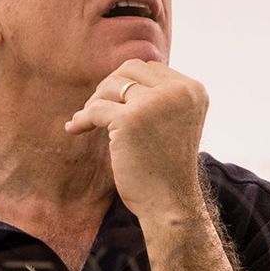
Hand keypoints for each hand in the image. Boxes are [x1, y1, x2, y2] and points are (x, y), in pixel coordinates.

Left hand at [63, 59, 209, 226]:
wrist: (170, 202)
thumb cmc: (168, 166)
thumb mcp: (175, 121)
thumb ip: (160, 96)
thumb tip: (120, 73)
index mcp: (194, 90)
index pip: (151, 67)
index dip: (128, 83)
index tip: (114, 103)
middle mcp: (179, 92)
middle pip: (130, 69)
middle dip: (110, 87)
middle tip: (99, 111)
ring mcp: (155, 104)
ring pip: (112, 86)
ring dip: (96, 102)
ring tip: (89, 122)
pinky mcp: (131, 120)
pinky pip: (95, 109)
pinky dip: (82, 119)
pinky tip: (75, 128)